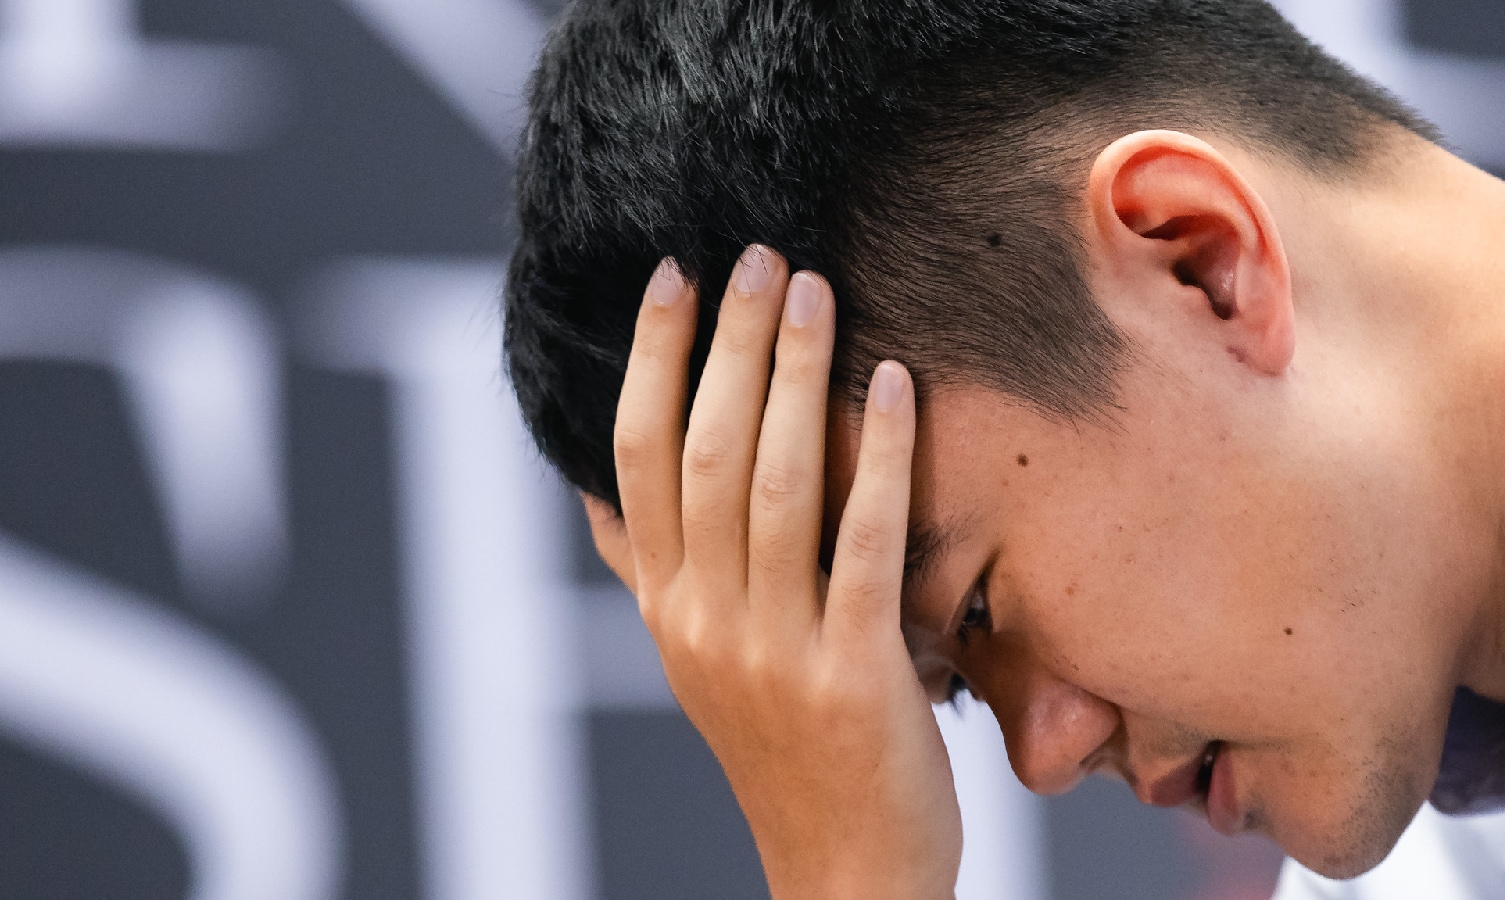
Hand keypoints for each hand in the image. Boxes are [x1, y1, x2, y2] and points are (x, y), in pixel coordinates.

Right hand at [584, 245, 960, 898]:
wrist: (843, 876)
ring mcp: (774, 650)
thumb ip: (647, 573)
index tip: (676, 278)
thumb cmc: (783, 751)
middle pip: (703, 453)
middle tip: (760, 255)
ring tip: (815, 291)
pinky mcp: (855, 675)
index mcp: (666, 609)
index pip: (638, 460)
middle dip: (728, 344)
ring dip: (793, 377)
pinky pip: (865, 544)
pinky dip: (877, 457)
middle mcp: (704, 622)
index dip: (654, 363)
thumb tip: (591, 494)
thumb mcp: (695, 660)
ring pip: (773, 485)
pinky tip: (892, 385)